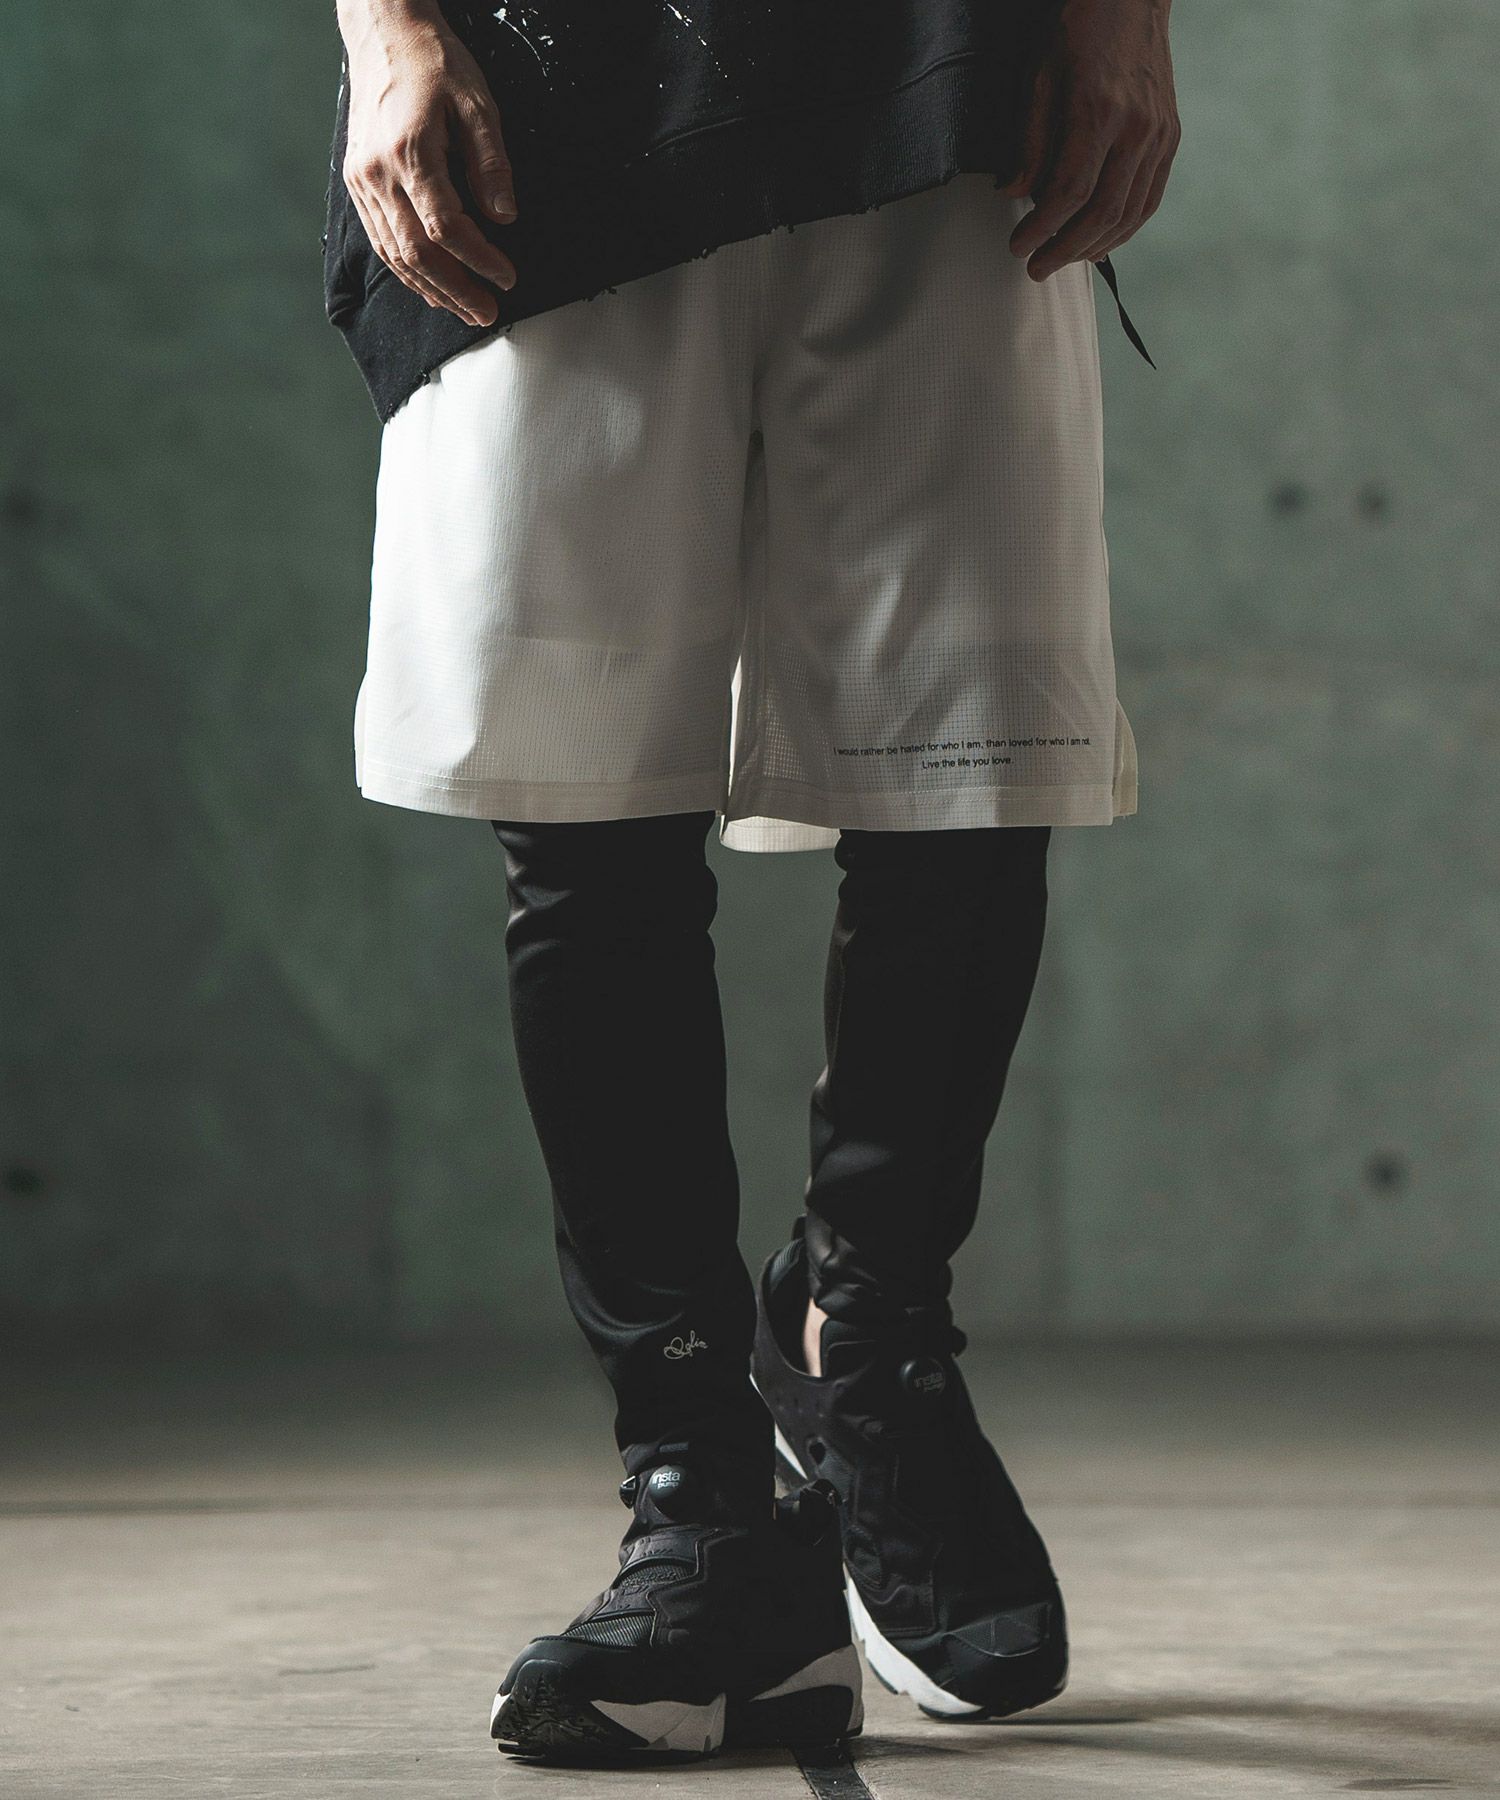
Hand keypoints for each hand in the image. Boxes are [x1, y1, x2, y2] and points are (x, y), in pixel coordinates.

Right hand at [338, 0, 518, 325]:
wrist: (384, 34)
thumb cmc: (434, 64)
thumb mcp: (477, 104)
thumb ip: (491, 163)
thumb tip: (505, 216)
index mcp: (410, 151)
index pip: (445, 227)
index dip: (478, 259)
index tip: (507, 276)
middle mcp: (378, 172)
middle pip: (417, 252)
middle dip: (456, 290)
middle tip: (487, 312)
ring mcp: (362, 180)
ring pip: (395, 254)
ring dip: (432, 289)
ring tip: (464, 310)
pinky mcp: (357, 182)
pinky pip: (381, 240)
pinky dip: (407, 271)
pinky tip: (432, 287)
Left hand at [998, 0, 1180, 281]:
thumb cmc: (1078, 29)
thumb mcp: (1040, 76)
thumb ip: (1030, 141)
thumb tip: (1012, 193)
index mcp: (1100, 111)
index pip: (1070, 193)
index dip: (1042, 229)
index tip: (1017, 247)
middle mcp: (1137, 128)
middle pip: (1102, 213)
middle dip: (1065, 250)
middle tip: (1036, 268)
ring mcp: (1160, 134)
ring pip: (1129, 214)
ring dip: (1094, 248)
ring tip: (1063, 260)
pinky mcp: (1170, 137)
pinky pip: (1149, 199)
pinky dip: (1123, 229)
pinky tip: (1098, 243)